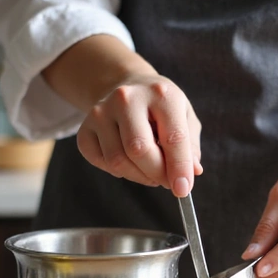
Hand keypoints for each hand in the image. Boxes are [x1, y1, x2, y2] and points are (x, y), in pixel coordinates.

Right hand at [76, 74, 202, 196]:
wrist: (129, 88)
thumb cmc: (161, 108)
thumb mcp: (185, 118)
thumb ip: (190, 146)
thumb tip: (193, 172)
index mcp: (161, 94)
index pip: (173, 138)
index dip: (179, 168)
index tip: (183, 190)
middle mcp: (127, 99)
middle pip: (139, 150)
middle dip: (156, 174)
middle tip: (166, 181)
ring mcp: (101, 112)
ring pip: (118, 161)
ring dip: (138, 176)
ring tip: (150, 169)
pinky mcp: (85, 127)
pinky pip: (101, 162)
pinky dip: (118, 171)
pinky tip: (129, 162)